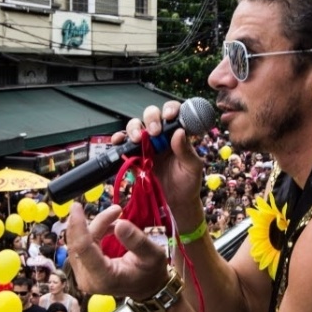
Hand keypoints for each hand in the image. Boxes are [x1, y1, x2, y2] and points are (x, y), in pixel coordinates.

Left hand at [66, 203, 168, 299]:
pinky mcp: (82, 269)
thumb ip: (137, 241)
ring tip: (116, 216)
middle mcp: (88, 279)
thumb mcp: (153, 255)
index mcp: (104, 278)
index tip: (77, 206)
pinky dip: (94, 231)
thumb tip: (120, 224)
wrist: (146, 287)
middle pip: (81, 243)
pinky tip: (109, 226)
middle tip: (116, 210)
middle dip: (97, 223)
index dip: (78, 226)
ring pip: (79, 242)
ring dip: (96, 226)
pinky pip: (81, 245)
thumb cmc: (151, 273)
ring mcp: (83, 276)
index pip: (84, 250)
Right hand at [118, 102, 205, 226]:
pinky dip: (119, 139)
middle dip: (151, 119)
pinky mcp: (134, 156)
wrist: (176, 202)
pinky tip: (119, 142)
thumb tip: (179, 132)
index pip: (172, 113)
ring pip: (136, 126)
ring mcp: (146, 145)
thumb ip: (186, 151)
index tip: (169, 116)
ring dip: (134, 128)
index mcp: (177, 134)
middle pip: (151, 115)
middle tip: (154, 132)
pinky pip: (123, 144)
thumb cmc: (188, 182)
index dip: (170, 109)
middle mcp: (160, 135)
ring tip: (137, 138)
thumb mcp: (192, 167)